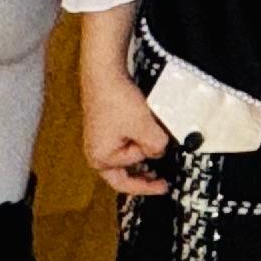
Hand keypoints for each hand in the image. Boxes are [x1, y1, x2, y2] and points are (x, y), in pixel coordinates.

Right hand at [78, 19, 171, 195]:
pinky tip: (150, 140)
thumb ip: (156, 146)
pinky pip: (124, 144)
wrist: (105, 74)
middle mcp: (96, 153)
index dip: (147, 184)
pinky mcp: (106, 128)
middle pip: (123, 174)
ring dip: (142, 158)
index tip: (164, 187)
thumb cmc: (117, 101)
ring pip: (125, 158)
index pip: (127, 180)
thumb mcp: (145, 127)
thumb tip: (160, 151)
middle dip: (143, 175)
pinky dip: (137, 144)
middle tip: (161, 179)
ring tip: (158, 157)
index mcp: (101, 159)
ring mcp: (99, 141)